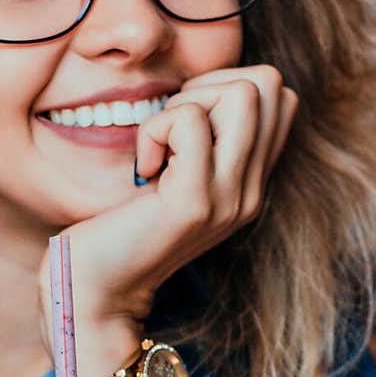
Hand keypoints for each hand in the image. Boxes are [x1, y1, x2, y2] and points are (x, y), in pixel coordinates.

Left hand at [38, 65, 297, 376]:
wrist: (97, 292)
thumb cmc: (119, 226)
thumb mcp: (173, 180)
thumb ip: (200, 142)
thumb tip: (200, 87)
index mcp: (250, 183)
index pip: (278, 96)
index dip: (224, 86)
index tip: (182, 122)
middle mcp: (251, 191)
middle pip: (268, 84)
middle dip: (208, 85)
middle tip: (169, 129)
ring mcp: (229, 198)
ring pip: (242, 92)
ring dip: (186, 103)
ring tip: (159, 146)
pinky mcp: (194, 202)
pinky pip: (189, 121)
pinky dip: (156, 129)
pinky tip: (143, 168)